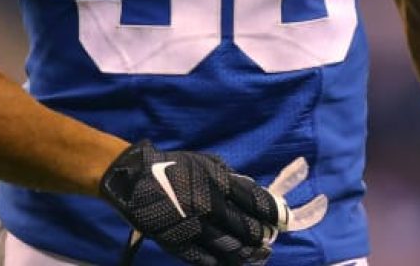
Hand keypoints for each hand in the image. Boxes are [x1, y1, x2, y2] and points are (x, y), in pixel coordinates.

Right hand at [101, 139, 282, 264]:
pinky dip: (223, 262)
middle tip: (271, 239)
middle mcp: (209, 205)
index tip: (282, 219)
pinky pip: (206, 259)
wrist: (137, 180)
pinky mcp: (179, 244)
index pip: (254, 200)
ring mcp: (194, 227)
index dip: (271, 212)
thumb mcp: (206, 163)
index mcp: (218, 181)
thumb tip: (251, 189)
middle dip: (262, 235)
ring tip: (261, 255)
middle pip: (245, 227)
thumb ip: (230, 177)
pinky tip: (234, 263)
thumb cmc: (175, 167)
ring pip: (229, 247)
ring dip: (248, 254)